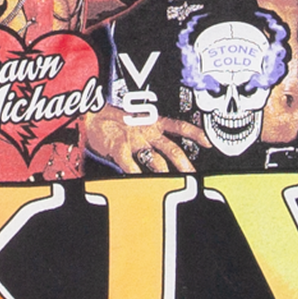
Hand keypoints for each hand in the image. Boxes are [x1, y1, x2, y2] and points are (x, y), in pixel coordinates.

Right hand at [85, 108, 208, 173]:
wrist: (89, 114)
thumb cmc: (111, 123)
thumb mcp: (135, 126)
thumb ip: (148, 140)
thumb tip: (163, 158)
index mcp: (152, 124)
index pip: (179, 127)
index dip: (195, 134)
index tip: (209, 142)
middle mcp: (146, 131)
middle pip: (172, 149)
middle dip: (184, 164)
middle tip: (193, 176)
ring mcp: (133, 139)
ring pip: (155, 158)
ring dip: (165, 173)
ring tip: (172, 184)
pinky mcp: (118, 146)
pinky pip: (129, 163)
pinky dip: (136, 173)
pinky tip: (141, 181)